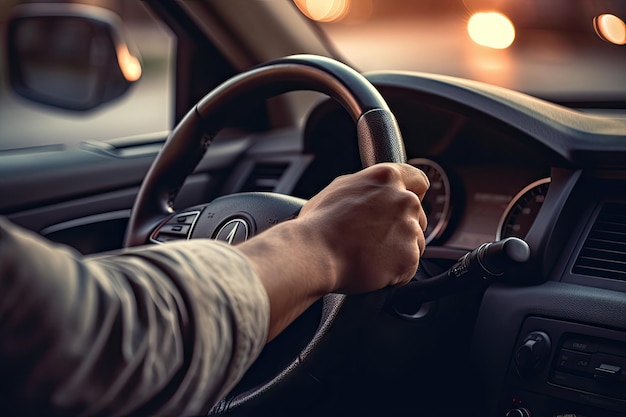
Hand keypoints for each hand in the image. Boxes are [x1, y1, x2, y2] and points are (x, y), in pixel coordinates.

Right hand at [237, 162, 428, 339]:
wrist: (313, 254)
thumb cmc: (318, 224)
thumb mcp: (340, 189)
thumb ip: (367, 186)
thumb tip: (375, 192)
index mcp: (387, 178)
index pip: (419, 181)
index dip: (412, 194)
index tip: (403, 206)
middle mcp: (404, 200)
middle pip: (418, 216)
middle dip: (401, 227)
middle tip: (375, 239)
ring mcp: (409, 229)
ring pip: (414, 243)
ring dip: (397, 251)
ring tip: (368, 255)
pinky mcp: (409, 257)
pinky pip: (408, 268)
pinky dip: (393, 272)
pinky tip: (370, 268)